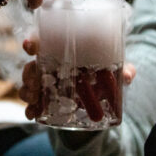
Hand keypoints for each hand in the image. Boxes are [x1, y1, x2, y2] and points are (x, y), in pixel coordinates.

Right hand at [18, 39, 135, 119]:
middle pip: (32, 65)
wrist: (103, 98)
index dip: (33, 42)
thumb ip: (124, 69)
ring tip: (33, 99)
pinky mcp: (46, 101)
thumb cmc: (105, 74)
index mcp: (63, 51)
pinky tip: (32, 114)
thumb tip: (128, 75)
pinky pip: (33, 104)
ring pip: (29, 83)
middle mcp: (51, 65)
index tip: (29, 47)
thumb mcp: (115, 71)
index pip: (43, 41)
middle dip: (29, 73)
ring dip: (27, 91)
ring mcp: (46, 84)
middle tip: (34, 82)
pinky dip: (30, 109)